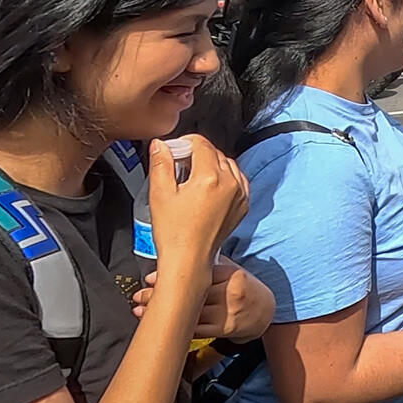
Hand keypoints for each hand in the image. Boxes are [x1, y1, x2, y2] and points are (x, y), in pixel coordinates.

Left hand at [135, 257, 273, 338]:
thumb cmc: (245, 289)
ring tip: (141, 311)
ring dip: (163, 313)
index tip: (150, 279)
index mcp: (232, 273)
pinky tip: (160, 326)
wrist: (265, 313)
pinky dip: (176, 327)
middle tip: (139, 295)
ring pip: (190, 312)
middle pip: (190, 293)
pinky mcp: (225, 329)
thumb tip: (176, 257)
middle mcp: (231, 292)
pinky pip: (196, 328)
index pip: (197, 273)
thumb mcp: (233, 271)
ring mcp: (228, 312)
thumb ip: (211, 264)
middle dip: (160, 295)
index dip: (171, 276)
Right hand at [147, 135, 248, 278]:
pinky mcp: (243, 205)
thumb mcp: (160, 193)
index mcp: (210, 177)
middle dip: (196, 154)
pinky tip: (208, 188)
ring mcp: (240, 195)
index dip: (185, 143)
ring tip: (191, 178)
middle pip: (215, 153)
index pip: (201, 144)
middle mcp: (230, 183)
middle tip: (178, 166)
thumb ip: (161, 164)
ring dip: (211, 164)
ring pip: (228, 165)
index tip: (173, 151)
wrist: (188, 259)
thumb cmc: (174, 232)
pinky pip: (237, 180)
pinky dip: (224, 178)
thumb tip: (160, 145)